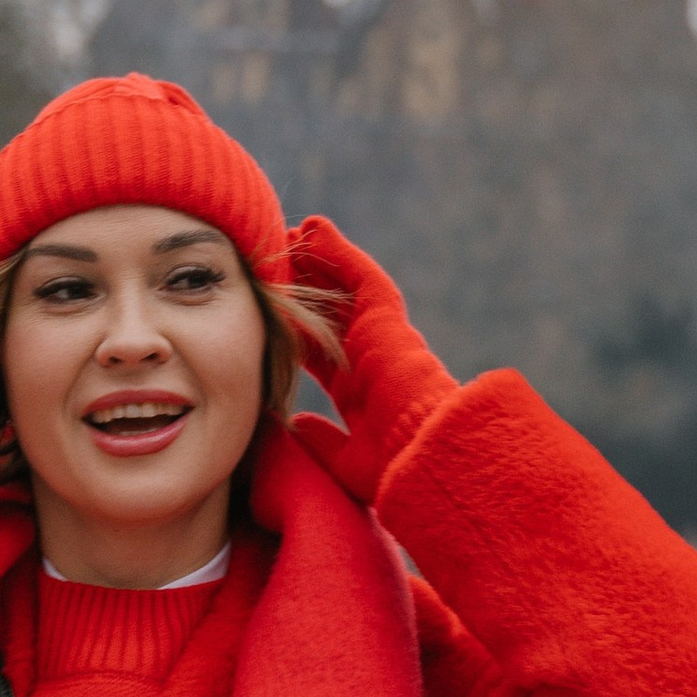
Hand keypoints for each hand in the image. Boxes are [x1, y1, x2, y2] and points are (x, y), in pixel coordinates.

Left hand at [281, 217, 454, 504]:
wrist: (424, 460)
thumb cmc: (394, 470)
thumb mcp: (345, 458)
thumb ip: (321, 439)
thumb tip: (296, 423)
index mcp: (360, 389)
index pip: (320, 350)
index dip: (297, 328)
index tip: (273, 312)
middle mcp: (370, 357)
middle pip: (329, 311)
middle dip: (304, 285)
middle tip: (273, 261)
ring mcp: (380, 336)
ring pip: (342, 286)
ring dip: (316, 259)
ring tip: (288, 233)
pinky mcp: (388, 320)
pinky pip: (360, 275)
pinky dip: (337, 250)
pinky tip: (315, 227)